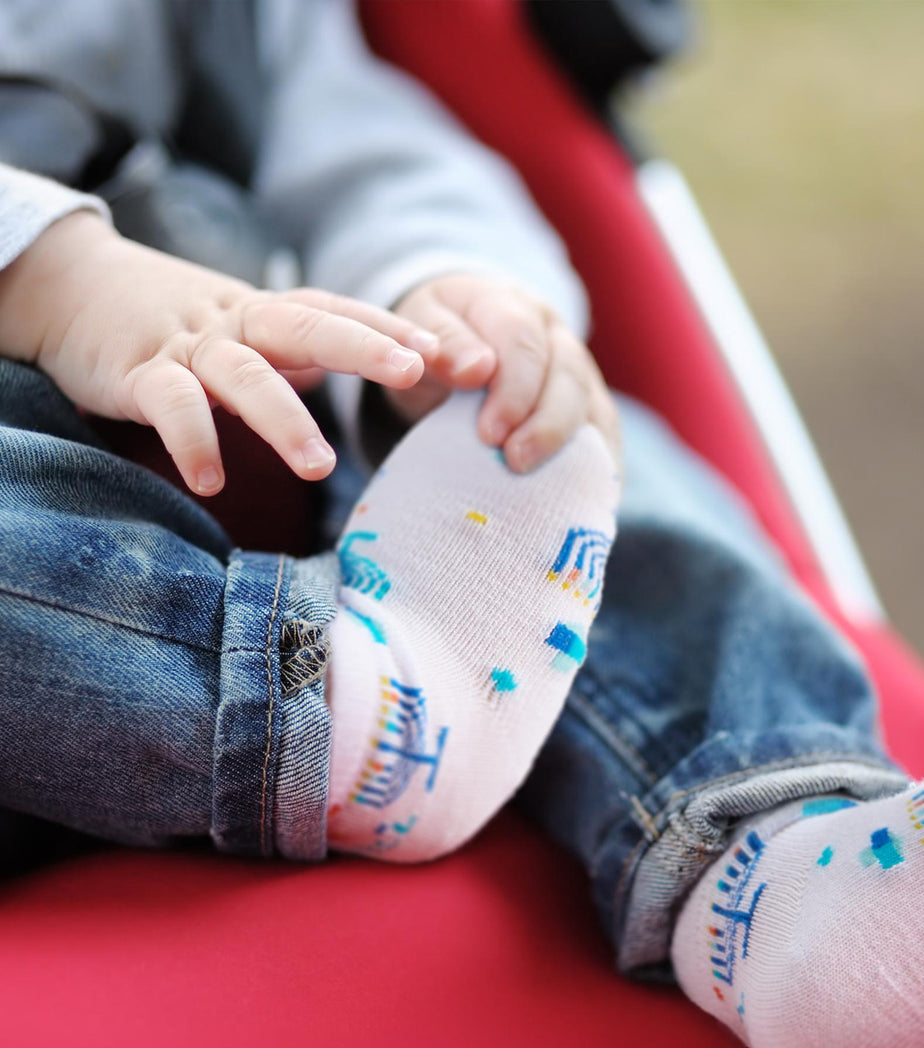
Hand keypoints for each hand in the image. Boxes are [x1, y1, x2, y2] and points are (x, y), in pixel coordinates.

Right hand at [0, 213, 440, 494]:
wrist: (70, 285)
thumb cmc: (173, 319)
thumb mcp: (243, 329)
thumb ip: (295, 351)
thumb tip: (348, 372)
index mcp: (269, 314)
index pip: (340, 312)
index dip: (393, 328)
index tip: (451, 354)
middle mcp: (237, 323)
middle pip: (307, 325)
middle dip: (364, 346)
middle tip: (413, 371)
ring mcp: (187, 346)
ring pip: (244, 375)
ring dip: (284, 420)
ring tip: (320, 468)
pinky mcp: (137, 374)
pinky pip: (170, 406)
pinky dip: (193, 442)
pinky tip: (212, 481)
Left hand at [387, 271, 619, 472]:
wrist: (455, 347)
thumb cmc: (434, 342)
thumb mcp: (418, 331)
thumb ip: (440, 343)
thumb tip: (475, 368)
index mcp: (509, 306)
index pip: (523, 340)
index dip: (513, 388)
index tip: (489, 433)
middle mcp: (553, 335)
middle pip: (568, 374)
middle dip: (546, 422)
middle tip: (515, 460)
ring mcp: (578, 371)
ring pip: (593, 406)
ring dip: (569, 448)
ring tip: (540, 482)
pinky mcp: (589, 408)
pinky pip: (604, 437)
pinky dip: (594, 468)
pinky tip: (574, 497)